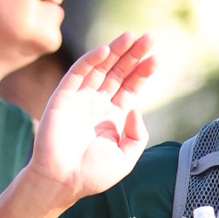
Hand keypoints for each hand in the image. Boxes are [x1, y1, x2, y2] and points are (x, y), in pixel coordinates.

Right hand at [29, 33, 156, 201]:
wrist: (62, 181)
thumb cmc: (93, 174)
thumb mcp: (126, 158)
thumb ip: (137, 135)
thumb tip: (136, 108)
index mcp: (113, 117)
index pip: (130, 87)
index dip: (142, 72)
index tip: (156, 58)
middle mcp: (98, 104)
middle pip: (118, 72)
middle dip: (133, 55)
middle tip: (149, 38)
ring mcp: (80, 98)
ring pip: (101, 68)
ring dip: (116, 51)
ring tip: (132, 36)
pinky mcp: (63, 96)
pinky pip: (78, 73)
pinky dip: (91, 60)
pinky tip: (106, 50)